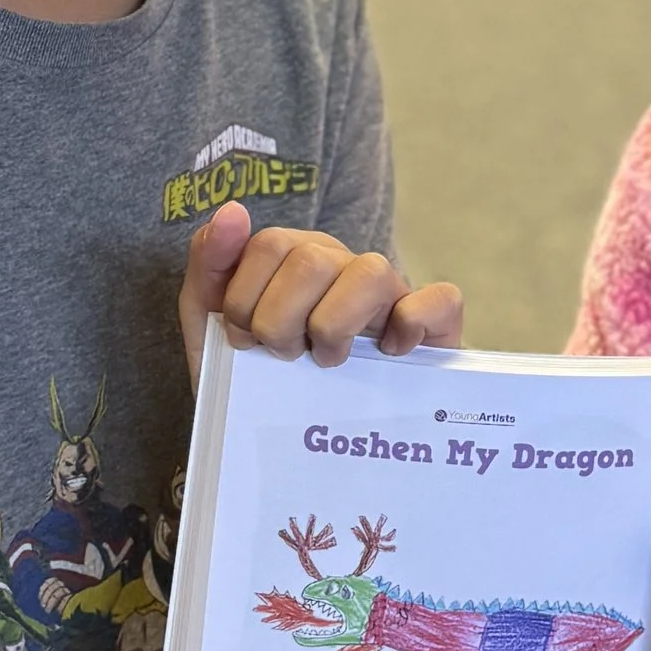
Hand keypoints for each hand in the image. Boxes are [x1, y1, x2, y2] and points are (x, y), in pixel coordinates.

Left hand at [183, 199, 463, 366]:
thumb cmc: (255, 375)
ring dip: (334, 326)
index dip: (244, 299)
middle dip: (279, 321)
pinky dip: (413, 322)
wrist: (288, 440)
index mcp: (296, 257)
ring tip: (325, 360)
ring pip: (372, 272)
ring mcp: (392, 294)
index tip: (243, 339)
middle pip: (312, 261)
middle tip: (282, 355)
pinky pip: (441, 300)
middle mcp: (345, 265)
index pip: (268, 245)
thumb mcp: (211, 322)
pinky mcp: (435, 327)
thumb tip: (232, 210)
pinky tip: (389, 352)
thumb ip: (209, 263)